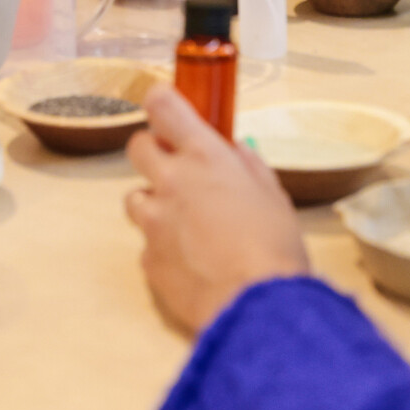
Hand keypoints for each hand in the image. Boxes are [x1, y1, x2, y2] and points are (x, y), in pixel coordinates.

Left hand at [124, 87, 310, 333]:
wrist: (256, 306)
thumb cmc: (274, 247)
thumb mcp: (273, 195)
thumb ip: (248, 166)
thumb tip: (235, 151)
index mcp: (204, 157)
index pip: (163, 106)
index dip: (162, 103)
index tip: (166, 107)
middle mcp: (171, 182)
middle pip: (137, 146)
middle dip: (152, 153)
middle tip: (176, 168)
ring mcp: (153, 222)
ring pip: (135, 198)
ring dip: (155, 203)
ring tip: (187, 224)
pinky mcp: (147, 260)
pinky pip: (147, 243)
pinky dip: (163, 247)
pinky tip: (191, 261)